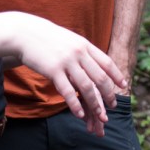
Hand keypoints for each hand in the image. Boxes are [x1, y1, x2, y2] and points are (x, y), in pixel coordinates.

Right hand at [4, 12, 127, 131]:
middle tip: (113, 106)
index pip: (107, 62)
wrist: (26, 33)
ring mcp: (67, 62)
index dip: (116, 75)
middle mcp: (79, 53)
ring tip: (100, 116)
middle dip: (109, 93)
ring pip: (86, 86)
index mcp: (85, 46)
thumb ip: (83, 51)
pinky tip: (79, 114)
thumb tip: (95, 63)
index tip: (123, 86)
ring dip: (95, 103)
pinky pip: (68, 91)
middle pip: (100, 77)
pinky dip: (75, 104)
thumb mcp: (71, 41)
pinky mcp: (53, 71)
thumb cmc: (49, 39)